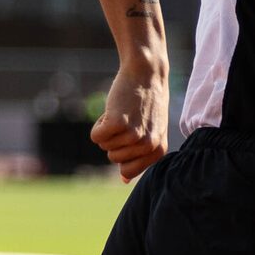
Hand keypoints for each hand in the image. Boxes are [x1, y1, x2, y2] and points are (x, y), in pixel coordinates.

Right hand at [91, 57, 169, 181]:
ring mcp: (133, 135)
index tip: (133, 135)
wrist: (146, 73)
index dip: (123, 152)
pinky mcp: (117, 124)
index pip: (128, 171)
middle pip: (113, 158)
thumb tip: (123, 180)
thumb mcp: (152, 131)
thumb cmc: (148, 102)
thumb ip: (141, 156)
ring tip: (123, 112)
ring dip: (108, 129)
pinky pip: (96, 136)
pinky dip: (98, 124)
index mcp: (158, 151)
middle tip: (128, 118)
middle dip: (115, 140)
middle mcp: (147, 146)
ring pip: (104, 146)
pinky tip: (113, 110)